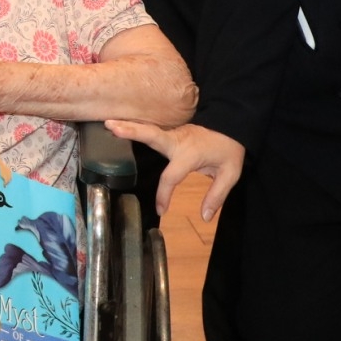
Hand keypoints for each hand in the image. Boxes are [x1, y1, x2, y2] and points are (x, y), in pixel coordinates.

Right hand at [107, 120, 244, 221]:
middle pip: (151, 135)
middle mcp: (177, 141)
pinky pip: (152, 131)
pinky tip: (122, 127)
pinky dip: (136, 128)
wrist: (233, 125)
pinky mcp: (172, 133)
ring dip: (128, 126)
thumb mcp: (230, 173)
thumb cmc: (229, 150)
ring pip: (148, 130)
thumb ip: (217, 195)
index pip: (171, 177)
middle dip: (131, 131)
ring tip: (108, 123)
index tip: (161, 211)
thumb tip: (205, 217)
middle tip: (110, 126)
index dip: (163, 195)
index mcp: (190, 153)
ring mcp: (173, 134)